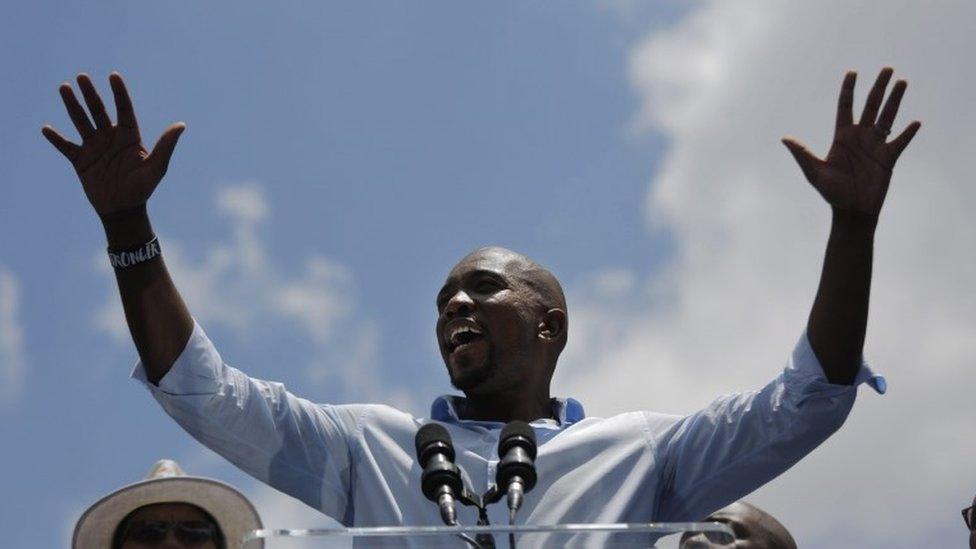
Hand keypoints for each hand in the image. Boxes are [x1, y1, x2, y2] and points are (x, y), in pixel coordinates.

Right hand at [42, 73, 184, 219]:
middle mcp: (110, 137)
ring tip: (64, 88)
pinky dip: (56, 138)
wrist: (123, 209)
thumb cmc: (143, 188)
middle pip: (98, 110)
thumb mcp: (157, 167)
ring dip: (72, 106)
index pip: (124, 109)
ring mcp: (94, 147)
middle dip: (90, 94)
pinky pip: (65, 146)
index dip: (119, 93)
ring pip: (81, 121)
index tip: (113, 76)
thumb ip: (166, 145)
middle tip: (82, 77)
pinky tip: (46, 128)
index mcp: (129, 136)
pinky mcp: (80, 160)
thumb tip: (181, 125)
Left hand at [782, 67, 920, 221]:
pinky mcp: (889, 158)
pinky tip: (915, 122)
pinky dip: (908, 133)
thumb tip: (784, 139)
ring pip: (888, 117)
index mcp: (842, 137)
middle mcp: (860, 137)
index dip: (848, 90)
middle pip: (871, 106)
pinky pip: (900, 142)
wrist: (852, 211)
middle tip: (887, 68)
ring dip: (895, 100)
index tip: (852, 72)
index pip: (845, 106)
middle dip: (879, 87)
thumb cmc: (832, 193)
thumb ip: (802, 154)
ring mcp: (876, 146)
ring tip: (903, 82)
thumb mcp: (815, 172)